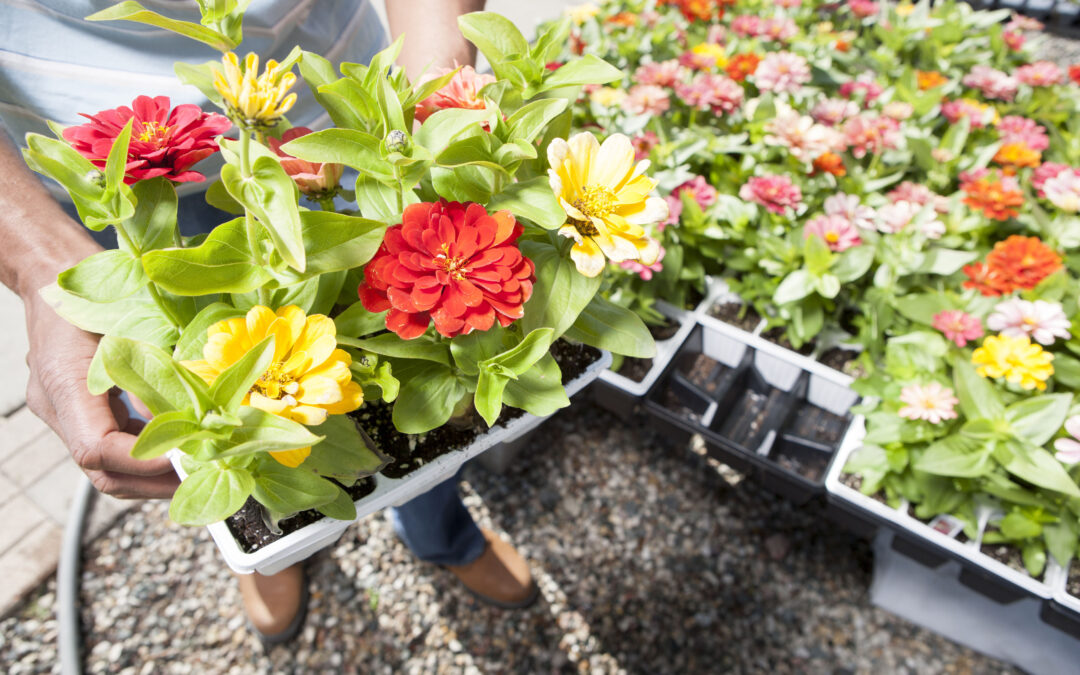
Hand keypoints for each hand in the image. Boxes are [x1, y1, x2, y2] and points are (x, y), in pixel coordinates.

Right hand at [23, 292, 179, 498]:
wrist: (54, 272)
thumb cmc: (97, 289)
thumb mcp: (130, 325)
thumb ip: (153, 372)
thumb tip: (187, 417)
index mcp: (62, 385)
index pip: (96, 449)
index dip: (144, 460)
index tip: (185, 457)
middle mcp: (57, 407)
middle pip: (101, 472)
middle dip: (153, 482)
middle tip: (201, 475)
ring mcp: (64, 412)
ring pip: (106, 466)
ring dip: (152, 473)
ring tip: (196, 467)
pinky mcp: (78, 409)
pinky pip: (111, 443)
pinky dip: (146, 451)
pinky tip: (179, 444)